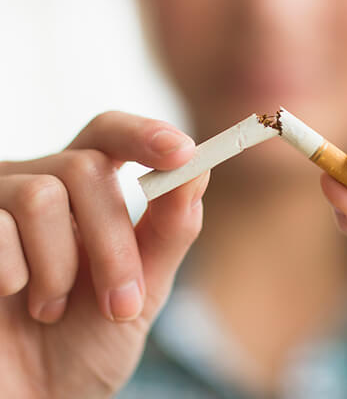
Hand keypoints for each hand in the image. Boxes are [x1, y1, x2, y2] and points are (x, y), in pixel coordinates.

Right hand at [0, 112, 207, 398]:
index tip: (183, 152)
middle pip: (85, 168)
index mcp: (83, 192)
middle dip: (113, 241)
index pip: (109, 134)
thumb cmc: (85, 344)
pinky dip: (15, 276)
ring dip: (61, 267)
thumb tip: (197, 171)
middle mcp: (37, 186)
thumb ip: (169, 229)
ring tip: (51, 309)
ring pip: (42, 195)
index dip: (144, 134)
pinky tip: (11, 300)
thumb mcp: (142, 287)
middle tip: (122, 302)